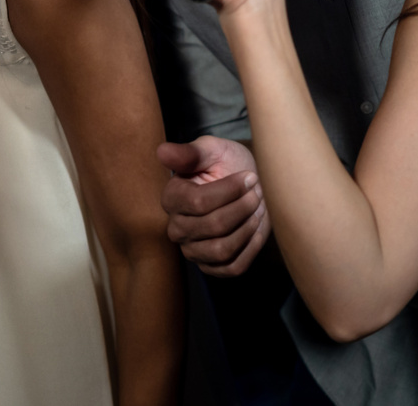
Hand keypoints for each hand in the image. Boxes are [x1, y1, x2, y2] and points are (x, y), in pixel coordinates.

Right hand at [157, 136, 270, 275]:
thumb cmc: (227, 163)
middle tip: (256, 193)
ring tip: (255, 210)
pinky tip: (255, 230)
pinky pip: (232, 268)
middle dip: (242, 208)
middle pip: (213, 226)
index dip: (230, 190)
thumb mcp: (211, 150)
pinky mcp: (211, 266)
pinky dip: (249, 250)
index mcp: (172, 198)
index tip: (250, 177)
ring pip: (222, 249)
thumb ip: (189, 153)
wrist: (248, 185)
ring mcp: (192, 249)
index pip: (199, 202)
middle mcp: (176, 227)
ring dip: (246, 229)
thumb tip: (162, 151)